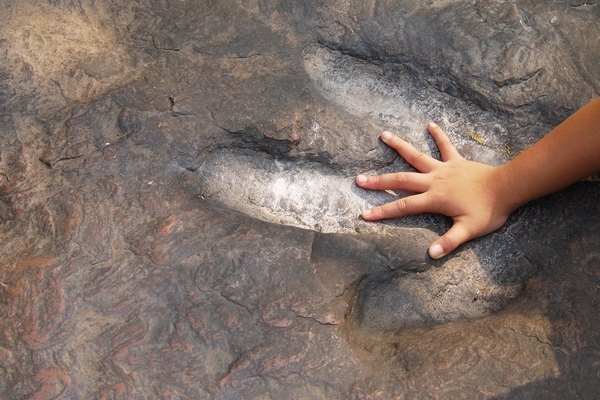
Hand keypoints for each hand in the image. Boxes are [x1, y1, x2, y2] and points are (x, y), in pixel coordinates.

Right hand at [356, 123, 513, 258]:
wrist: (507, 188)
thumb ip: (450, 242)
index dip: (382, 212)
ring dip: (399, 146)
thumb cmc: (489, 211)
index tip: (365, 214)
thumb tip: (432, 255)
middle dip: (379, 182)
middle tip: (359, 179)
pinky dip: (438, 135)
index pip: (403, 207)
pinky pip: (445, 146)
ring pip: (416, 156)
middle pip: (401, 180)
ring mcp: (444, 169)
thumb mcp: (469, 230)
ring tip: (383, 134)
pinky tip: (430, 124)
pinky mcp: (456, 161)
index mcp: (434, 199)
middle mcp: (434, 181)